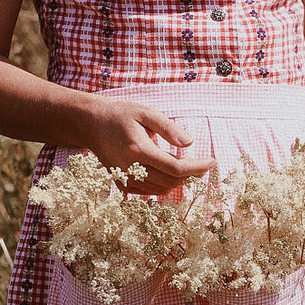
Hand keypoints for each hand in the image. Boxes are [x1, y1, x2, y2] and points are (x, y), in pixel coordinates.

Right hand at [86, 97, 215, 195]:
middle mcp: (131, 168)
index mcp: (139, 150)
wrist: (91, 124)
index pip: (176, 168)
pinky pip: (149, 191)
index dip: (198, 167)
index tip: (213, 161)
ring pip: (161, 189)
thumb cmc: (120, 114)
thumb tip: (190, 142)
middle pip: (171, 182)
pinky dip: (164, 185)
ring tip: (190, 168)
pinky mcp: (122, 184)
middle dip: (191, 175)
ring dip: (179, 181)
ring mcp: (125, 179)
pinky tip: (170, 173)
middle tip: (203, 164)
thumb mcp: (145, 113)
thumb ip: (169, 128)